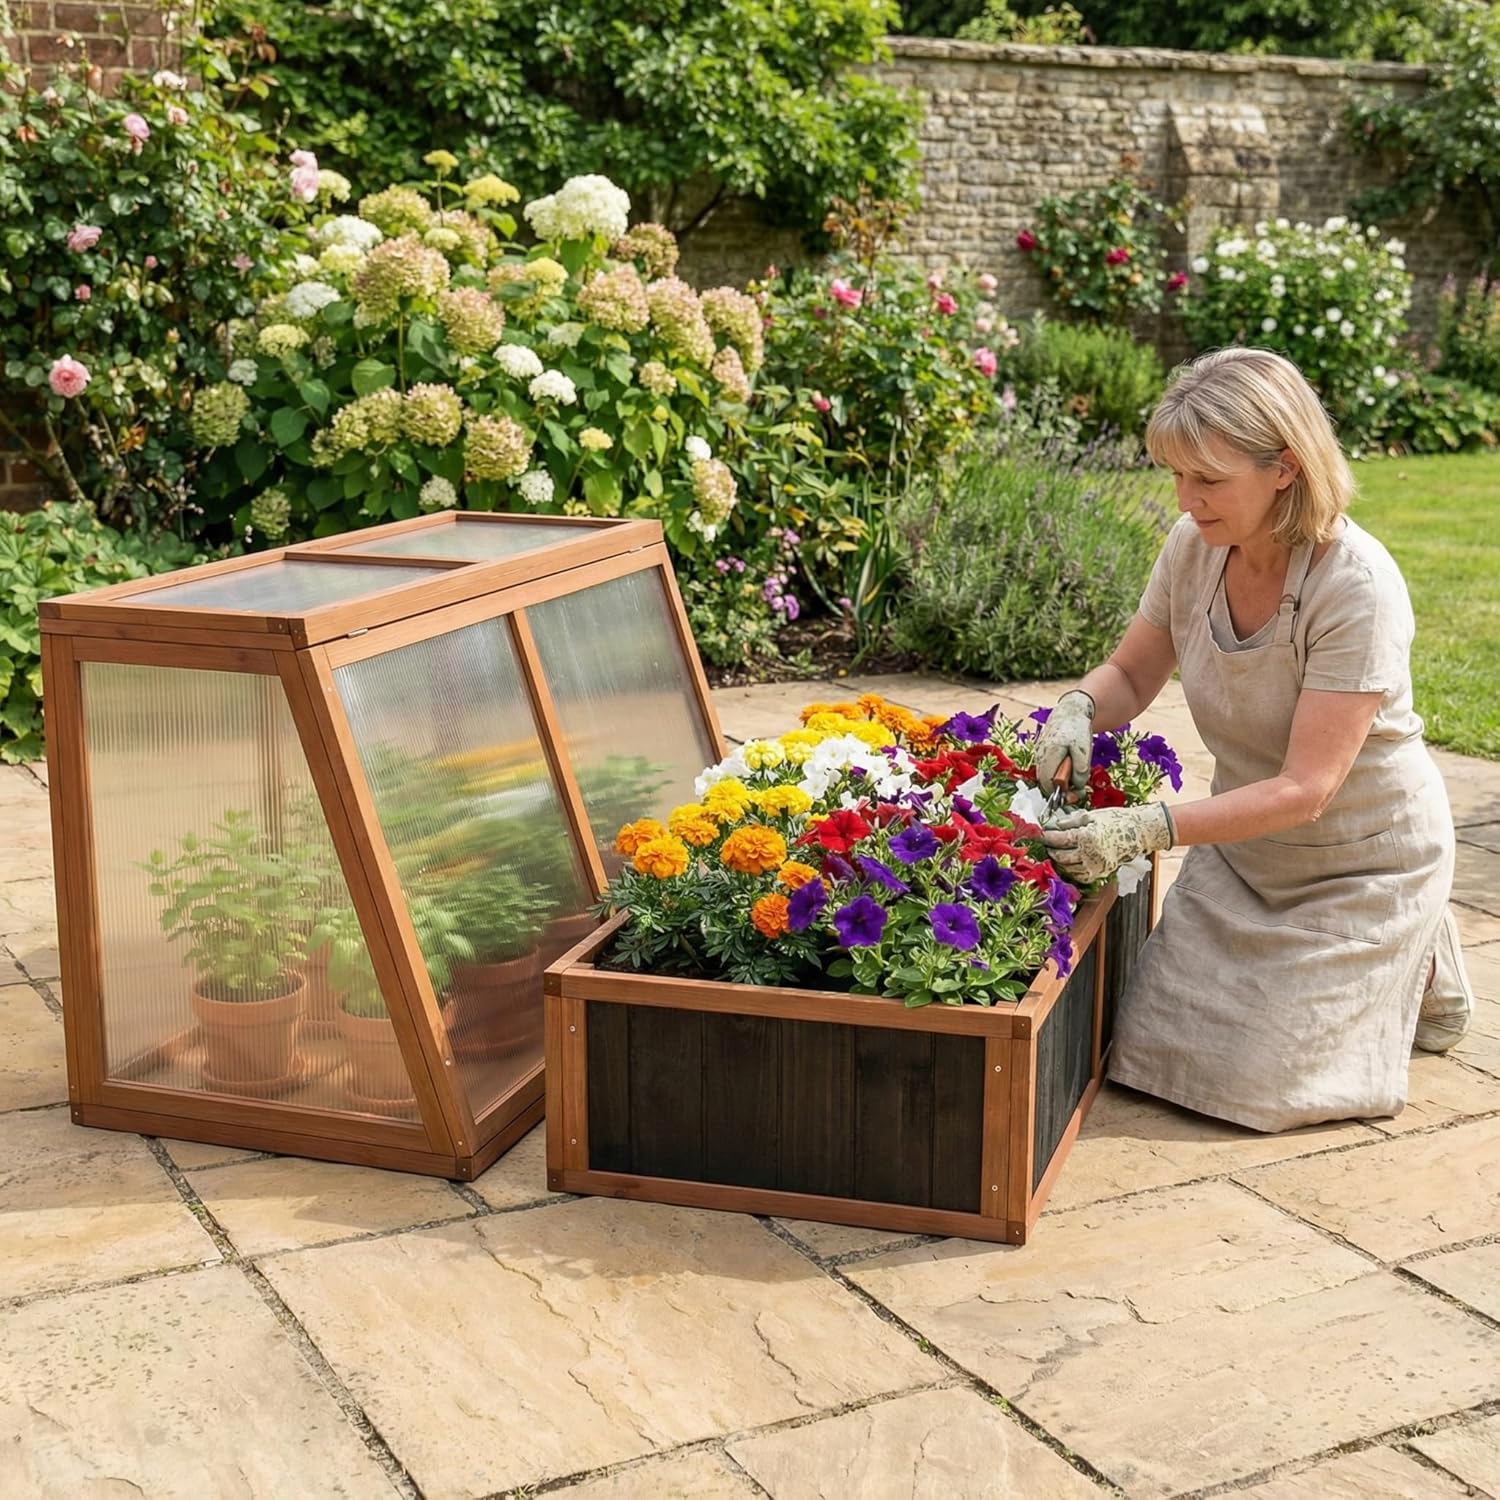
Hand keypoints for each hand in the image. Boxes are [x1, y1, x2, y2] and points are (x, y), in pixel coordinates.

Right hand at [1033, 690, 1092, 796]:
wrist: (1070, 711)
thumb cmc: (1077, 729)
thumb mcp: (1084, 750)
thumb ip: (1081, 770)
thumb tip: (1077, 786)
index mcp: (1049, 754)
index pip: (1048, 784)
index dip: (1060, 794)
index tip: (1074, 795)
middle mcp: (1039, 755)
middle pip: (1045, 781)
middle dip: (1060, 789)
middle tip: (1077, 791)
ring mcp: (1038, 753)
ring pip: (1045, 775)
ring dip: (1059, 781)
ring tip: (1075, 778)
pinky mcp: (1041, 751)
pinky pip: (1046, 768)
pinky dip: (1056, 773)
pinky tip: (1068, 769)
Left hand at [1042, 803, 1173, 883]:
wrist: (1139, 832)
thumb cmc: (1116, 820)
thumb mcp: (1092, 816)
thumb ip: (1072, 821)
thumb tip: (1055, 825)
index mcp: (1087, 837)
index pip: (1059, 839)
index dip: (1046, 837)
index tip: (1038, 834)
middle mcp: (1090, 854)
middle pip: (1061, 856)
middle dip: (1050, 849)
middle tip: (1046, 843)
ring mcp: (1096, 866)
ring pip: (1069, 868)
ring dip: (1059, 860)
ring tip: (1055, 851)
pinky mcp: (1101, 873)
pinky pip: (1080, 875)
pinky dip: (1072, 870)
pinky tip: (1069, 861)